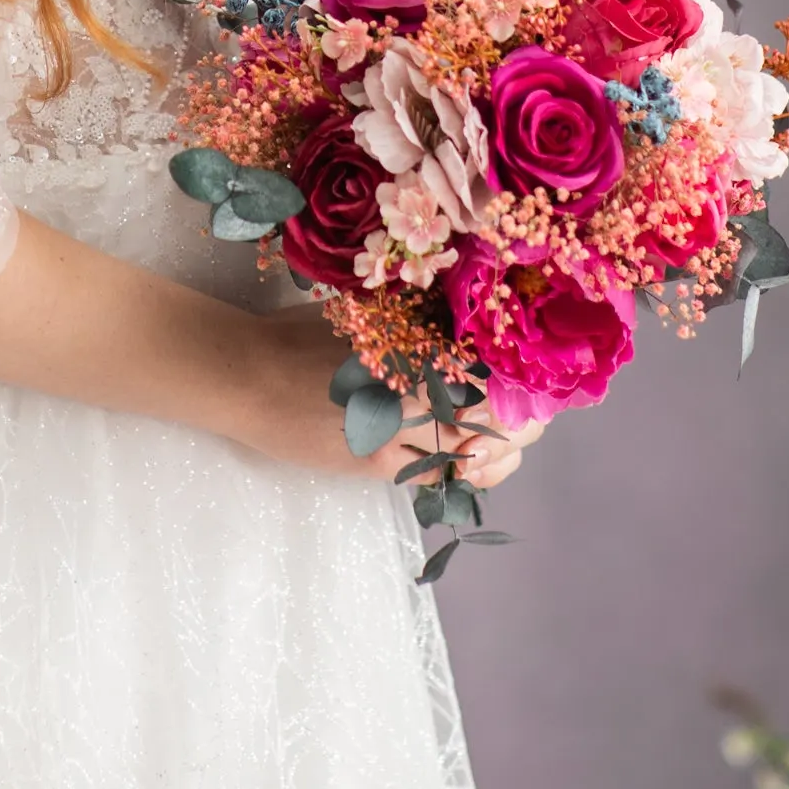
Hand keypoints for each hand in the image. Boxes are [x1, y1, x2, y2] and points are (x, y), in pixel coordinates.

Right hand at [233, 308, 547, 487]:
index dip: (522, 378)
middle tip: (541, 415)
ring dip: (502, 448)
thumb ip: (414, 324)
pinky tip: (478, 463)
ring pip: (470, 448)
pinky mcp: (376, 461)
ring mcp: (395, 427)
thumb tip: (462, 326)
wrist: (246, 376)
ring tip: (517, 442)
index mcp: (410, 343)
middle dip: (523, 417)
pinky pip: (435, 473)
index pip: (488, 365)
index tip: (541, 377)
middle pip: (490, 408)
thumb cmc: (301, 336)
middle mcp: (410, 384)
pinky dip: (464, 470)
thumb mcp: (365, 315)